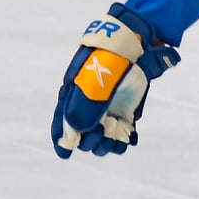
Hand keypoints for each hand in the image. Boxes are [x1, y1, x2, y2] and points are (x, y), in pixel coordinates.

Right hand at [51, 3, 178, 157]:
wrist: (136, 45)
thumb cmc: (109, 59)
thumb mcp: (93, 81)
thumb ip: (85, 105)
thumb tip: (75, 131)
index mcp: (74, 94)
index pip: (63, 120)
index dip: (62, 139)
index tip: (65, 154)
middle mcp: (89, 104)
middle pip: (83, 133)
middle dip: (88, 140)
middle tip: (98, 135)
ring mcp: (108, 108)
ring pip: (102, 135)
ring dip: (106, 144)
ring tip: (113, 142)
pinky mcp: (126, 110)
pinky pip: (122, 132)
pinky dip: (124, 140)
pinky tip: (128, 140)